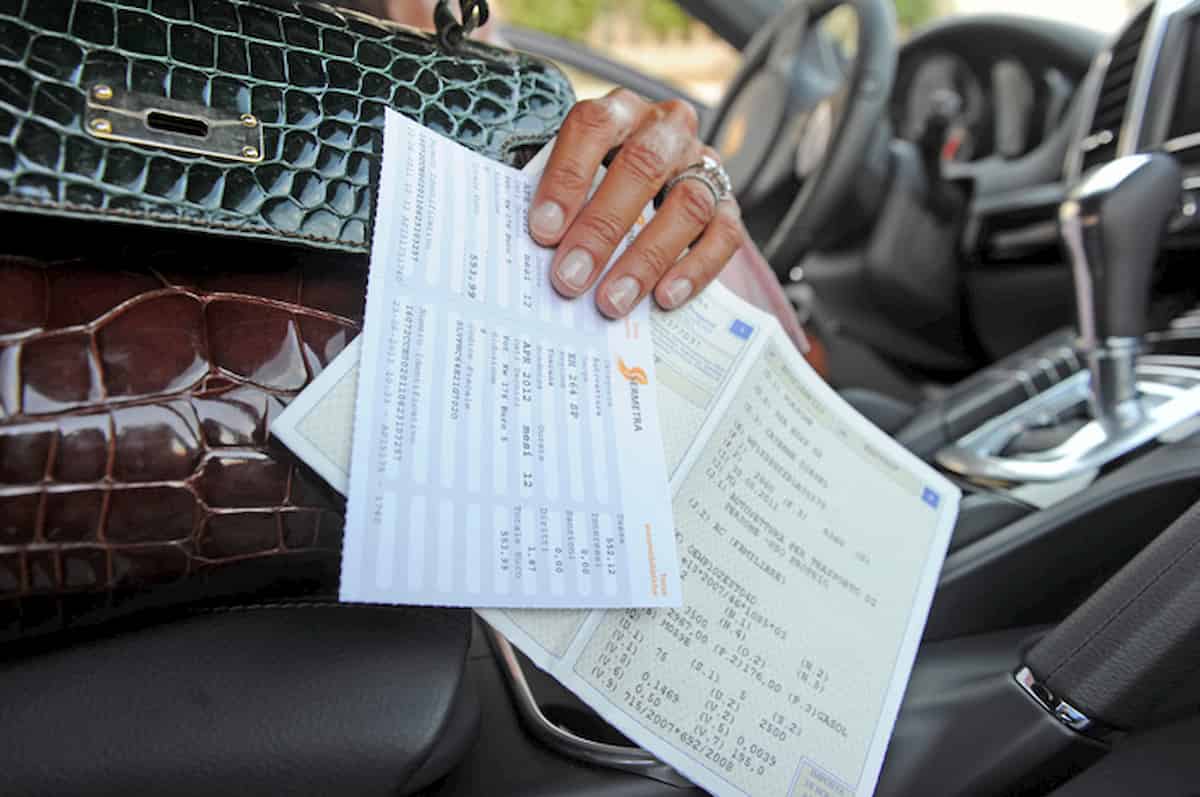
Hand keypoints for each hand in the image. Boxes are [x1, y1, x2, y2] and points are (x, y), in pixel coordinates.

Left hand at [528, 89, 744, 318]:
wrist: (652, 190)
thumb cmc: (597, 185)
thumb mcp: (574, 178)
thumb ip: (559, 203)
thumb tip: (538, 250)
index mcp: (620, 111)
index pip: (593, 127)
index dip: (567, 177)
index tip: (543, 230)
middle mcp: (666, 129)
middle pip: (643, 166)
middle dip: (603, 227)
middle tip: (572, 276)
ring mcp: (702, 164)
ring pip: (688, 203)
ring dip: (648, 257)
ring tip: (613, 300)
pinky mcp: (728, 203)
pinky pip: (724, 235)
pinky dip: (694, 269)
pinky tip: (665, 297)